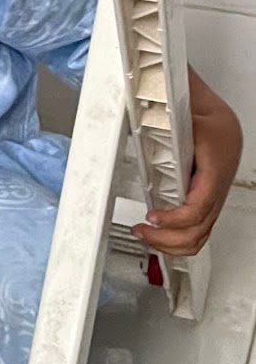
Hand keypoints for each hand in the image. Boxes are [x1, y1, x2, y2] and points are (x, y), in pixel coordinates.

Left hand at [133, 69, 242, 256]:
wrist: (223, 124)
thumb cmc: (207, 122)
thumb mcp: (187, 119)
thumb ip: (167, 124)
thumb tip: (144, 120)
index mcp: (214, 171)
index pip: (198, 206)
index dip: (175, 218)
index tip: (152, 217)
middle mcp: (216, 191)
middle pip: (199, 230)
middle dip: (167, 238)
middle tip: (140, 231)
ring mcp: (213, 200)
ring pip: (200, 236)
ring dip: (172, 244)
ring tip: (146, 236)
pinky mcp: (207, 204)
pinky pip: (198, 230)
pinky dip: (179, 239)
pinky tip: (159, 235)